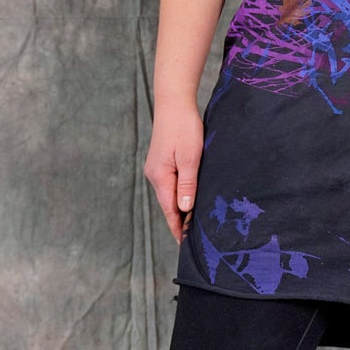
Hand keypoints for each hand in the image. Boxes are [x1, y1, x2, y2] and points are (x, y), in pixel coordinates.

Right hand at [145, 99, 203, 245]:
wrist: (174, 103)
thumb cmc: (184, 128)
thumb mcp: (190, 157)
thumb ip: (187, 184)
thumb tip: (184, 210)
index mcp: (160, 177)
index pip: (170, 211)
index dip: (178, 228)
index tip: (187, 246)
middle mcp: (155, 176)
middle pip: (168, 205)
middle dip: (180, 222)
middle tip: (195, 240)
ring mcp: (157, 169)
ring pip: (170, 195)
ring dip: (180, 209)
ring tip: (193, 225)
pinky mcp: (162, 162)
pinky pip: (171, 184)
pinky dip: (179, 195)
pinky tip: (189, 200)